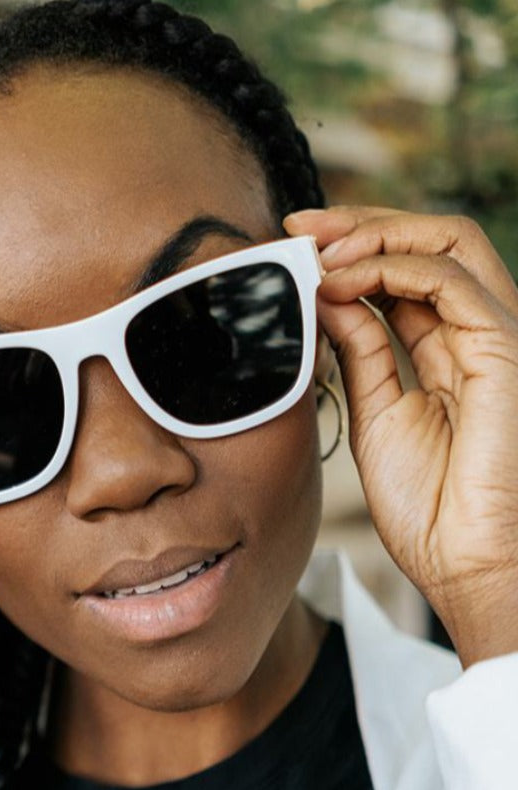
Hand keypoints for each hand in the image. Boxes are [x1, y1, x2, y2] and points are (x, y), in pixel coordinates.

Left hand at [284, 206, 517, 666]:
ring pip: (448, 244)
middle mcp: (475, 334)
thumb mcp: (376, 414)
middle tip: (299, 227)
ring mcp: (495, 338)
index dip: (352, 248)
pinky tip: (344, 282)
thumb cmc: (430, 507)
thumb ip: (360, 352)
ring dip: (374, 235)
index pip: (405, 272)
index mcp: (447, 351)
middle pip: (431, 242)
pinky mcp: (504, 350)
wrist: (466, 565)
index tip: (293, 245)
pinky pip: (452, 282)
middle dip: (361, 224)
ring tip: (319, 253)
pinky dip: (393, 268)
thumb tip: (329, 294)